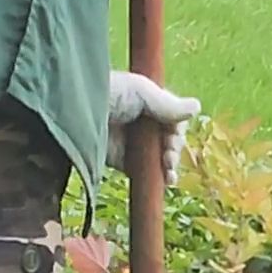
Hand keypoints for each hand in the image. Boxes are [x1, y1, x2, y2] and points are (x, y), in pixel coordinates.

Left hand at [105, 72, 201, 186]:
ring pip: (159, 158)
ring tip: (169, 170)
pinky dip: (156, 177)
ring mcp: (131, 142)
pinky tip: (166, 181)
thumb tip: (196, 106)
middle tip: (169, 154)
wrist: (75, 111)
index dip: (178, 130)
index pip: (173, 118)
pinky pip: (143, 171)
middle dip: (174, 148)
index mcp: (147, 102)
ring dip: (169, 165)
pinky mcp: (120, 160)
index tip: (173, 136)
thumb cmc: (107, 92)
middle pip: (169, 140)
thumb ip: (168, 104)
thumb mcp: (140, 92)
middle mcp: (141, 122)